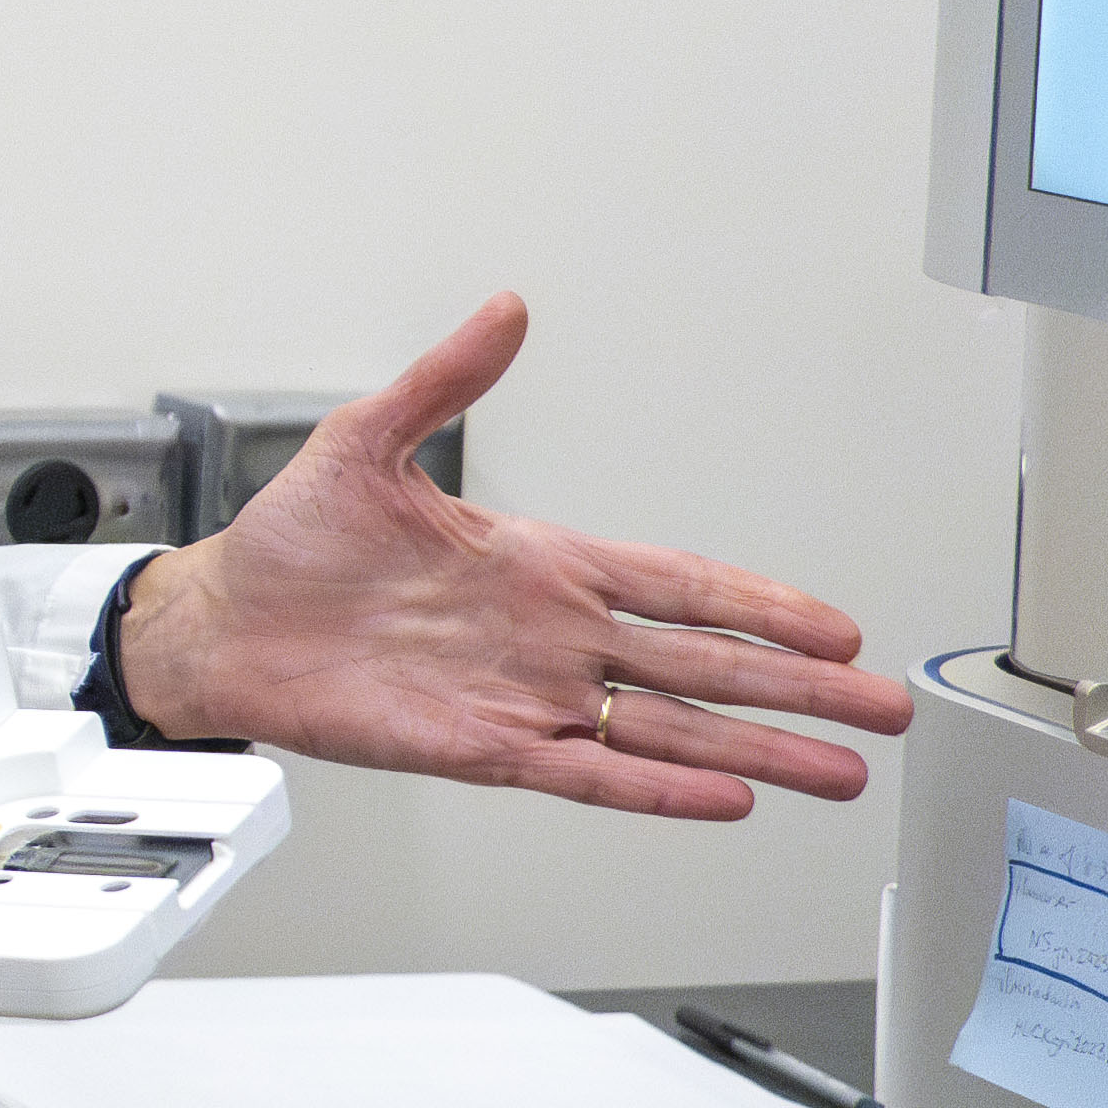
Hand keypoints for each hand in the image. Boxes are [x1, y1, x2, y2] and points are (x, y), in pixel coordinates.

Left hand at [118, 294, 916, 818]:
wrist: (223, 621)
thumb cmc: (292, 543)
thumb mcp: (367, 441)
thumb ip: (445, 380)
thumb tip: (504, 309)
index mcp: (537, 563)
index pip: (676, 583)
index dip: (759, 605)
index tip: (835, 627)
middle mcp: (546, 635)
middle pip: (701, 664)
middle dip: (796, 690)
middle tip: (883, 710)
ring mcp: (522, 695)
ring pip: (665, 728)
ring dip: (752, 751)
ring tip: (837, 773)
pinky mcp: (480, 747)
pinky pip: (586, 772)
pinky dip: (654, 787)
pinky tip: (722, 798)